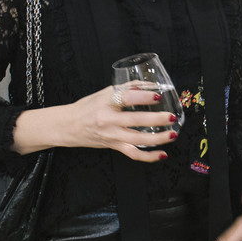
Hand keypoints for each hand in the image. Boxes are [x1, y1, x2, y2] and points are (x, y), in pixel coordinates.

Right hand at [12, 86, 177, 161]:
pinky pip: (133, 154)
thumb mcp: (104, 93)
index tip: (157, 95)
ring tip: (173, 134)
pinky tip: (162, 154)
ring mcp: (111, 135)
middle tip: (172, 117)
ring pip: (137, 140)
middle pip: (134, 121)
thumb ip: (127, 88)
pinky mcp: (114, 146)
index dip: (142, 97)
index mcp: (105, 102)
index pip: (125, 98)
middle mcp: (108, 120)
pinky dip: (149, 156)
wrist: (68, 126)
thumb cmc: (88, 107)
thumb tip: (150, 84)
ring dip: (158, 139)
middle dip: (156, 120)